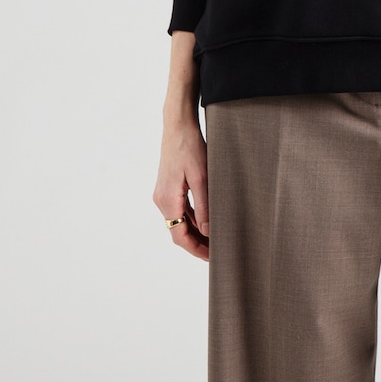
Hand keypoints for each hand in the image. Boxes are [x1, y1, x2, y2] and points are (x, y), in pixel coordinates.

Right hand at [153, 119, 209, 260]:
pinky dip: (192, 218)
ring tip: (216, 238)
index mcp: (167, 200)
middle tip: (218, 251)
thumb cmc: (190, 146)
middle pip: (178, 231)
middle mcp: (161, 200)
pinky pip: (180, 209)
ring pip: (179, 221)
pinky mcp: (168, 186)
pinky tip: (207, 220)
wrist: (177, 124)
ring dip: (195, 231)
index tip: (213, 257)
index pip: (179, 236)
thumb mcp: (201, 176)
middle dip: (197, 243)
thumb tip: (208, 231)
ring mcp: (163, 193)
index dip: (196, 249)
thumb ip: (205, 205)